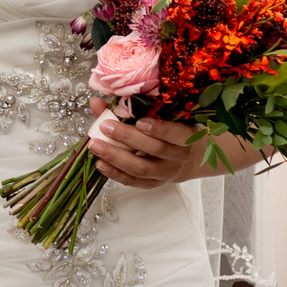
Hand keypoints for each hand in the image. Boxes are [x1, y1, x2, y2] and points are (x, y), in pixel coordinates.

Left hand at [85, 98, 223, 188]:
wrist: (190, 158)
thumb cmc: (173, 130)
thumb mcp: (162, 115)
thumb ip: (132, 107)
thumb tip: (98, 102)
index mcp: (186, 136)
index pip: (176, 134)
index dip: (159, 129)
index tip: (140, 121)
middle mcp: (178, 157)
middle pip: (154, 149)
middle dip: (127, 137)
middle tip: (106, 127)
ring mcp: (165, 173)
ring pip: (141, 168)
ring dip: (116, 157)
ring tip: (96, 146)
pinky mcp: (153, 184)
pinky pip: (133, 182)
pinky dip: (115, 173)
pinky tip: (100, 164)